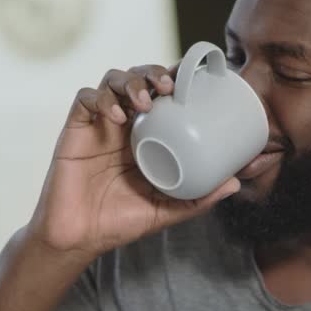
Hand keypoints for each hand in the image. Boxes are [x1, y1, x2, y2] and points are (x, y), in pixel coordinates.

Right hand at [30, 64, 240, 255]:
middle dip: (153, 72)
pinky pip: (85, 100)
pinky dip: (101, 100)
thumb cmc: (120, 222)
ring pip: (111, 80)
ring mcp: (98, 125)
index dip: (176, 77)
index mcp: (145, 136)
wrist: (80, 238)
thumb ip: (199, 198)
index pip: (161, 94)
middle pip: (137, 77)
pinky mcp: (75, 130)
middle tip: (169, 86)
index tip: (195, 77)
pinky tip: (117, 117)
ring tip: (145, 102)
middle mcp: (122, 125)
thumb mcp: (167, 210)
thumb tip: (236, 184)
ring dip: (130, 82)